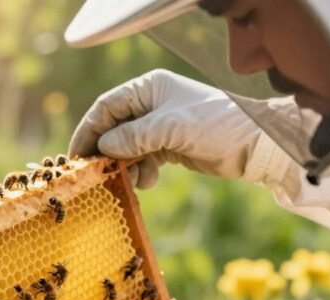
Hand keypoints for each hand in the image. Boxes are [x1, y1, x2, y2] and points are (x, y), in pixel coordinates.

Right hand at [69, 69, 296, 191]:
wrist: (253, 144)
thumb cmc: (214, 125)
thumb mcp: (170, 128)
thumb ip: (133, 137)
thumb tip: (104, 147)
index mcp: (149, 88)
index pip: (106, 107)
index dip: (89, 130)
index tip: (76, 155)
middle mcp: (151, 104)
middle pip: (113, 128)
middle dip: (105, 152)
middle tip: (95, 174)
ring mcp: (159, 126)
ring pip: (126, 148)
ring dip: (124, 166)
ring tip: (130, 180)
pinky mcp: (168, 146)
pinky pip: (142, 159)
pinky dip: (140, 172)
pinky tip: (147, 181)